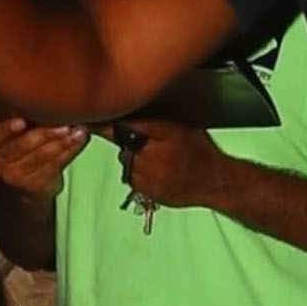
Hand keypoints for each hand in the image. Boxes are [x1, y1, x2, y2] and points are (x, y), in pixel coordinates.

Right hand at [0, 117, 87, 198]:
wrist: (26, 185)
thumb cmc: (23, 151)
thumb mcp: (15, 135)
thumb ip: (25, 121)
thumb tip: (48, 100)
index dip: (7, 128)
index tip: (22, 121)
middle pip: (23, 145)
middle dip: (46, 133)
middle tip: (65, 124)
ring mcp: (16, 175)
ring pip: (42, 155)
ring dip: (64, 141)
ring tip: (78, 130)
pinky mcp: (35, 184)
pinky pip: (55, 164)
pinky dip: (70, 149)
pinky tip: (79, 139)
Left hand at [93, 118, 227, 209]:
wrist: (216, 182)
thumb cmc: (203, 153)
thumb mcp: (186, 130)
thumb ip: (159, 124)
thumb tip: (133, 114)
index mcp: (167, 135)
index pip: (131, 126)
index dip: (109, 124)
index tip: (91, 120)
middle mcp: (156, 155)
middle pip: (126, 145)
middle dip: (130, 143)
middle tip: (148, 145)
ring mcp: (151, 175)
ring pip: (128, 162)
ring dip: (134, 159)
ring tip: (157, 161)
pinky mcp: (148, 191)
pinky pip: (133, 178)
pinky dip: (139, 174)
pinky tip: (158, 173)